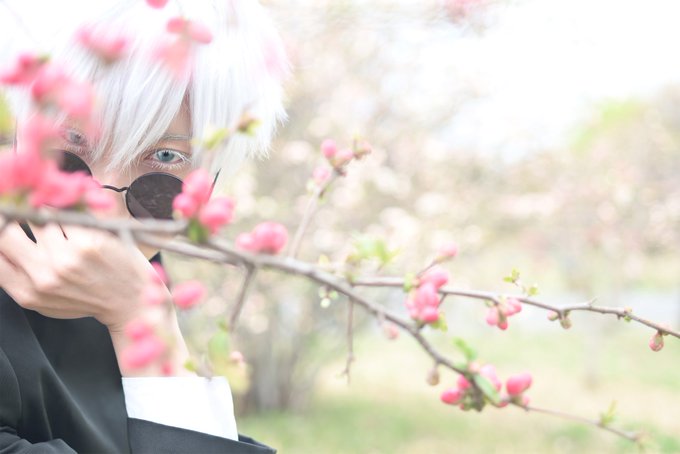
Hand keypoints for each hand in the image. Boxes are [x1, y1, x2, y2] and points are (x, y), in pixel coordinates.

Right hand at [0, 220, 157, 330]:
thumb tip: (0, 249)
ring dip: (47, 219)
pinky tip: (80, 228)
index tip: (3, 224)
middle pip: (6, 232)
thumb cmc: (88, 299)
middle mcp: (45, 277)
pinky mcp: (90, 242)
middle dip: (12, 220)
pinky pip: (68, 215)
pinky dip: (70, 216)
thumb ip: (19, 279)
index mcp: (29, 294)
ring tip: (64, 231)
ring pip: (39, 220)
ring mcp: (68, 258)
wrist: (131, 303)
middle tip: (20, 216)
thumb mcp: (47, 302)